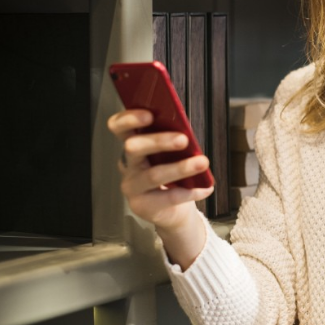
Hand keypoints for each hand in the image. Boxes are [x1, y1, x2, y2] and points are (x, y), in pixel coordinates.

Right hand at [108, 109, 211, 266]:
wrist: (171, 209)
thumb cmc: (171, 173)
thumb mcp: (170, 153)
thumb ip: (173, 139)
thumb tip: (186, 130)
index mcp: (132, 144)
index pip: (118, 127)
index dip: (129, 119)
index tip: (149, 115)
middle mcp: (128, 164)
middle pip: (134, 148)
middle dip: (159, 141)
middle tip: (183, 139)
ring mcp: (132, 186)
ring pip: (153, 175)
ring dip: (180, 168)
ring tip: (202, 163)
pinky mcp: (142, 205)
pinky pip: (168, 197)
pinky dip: (191, 191)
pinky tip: (206, 187)